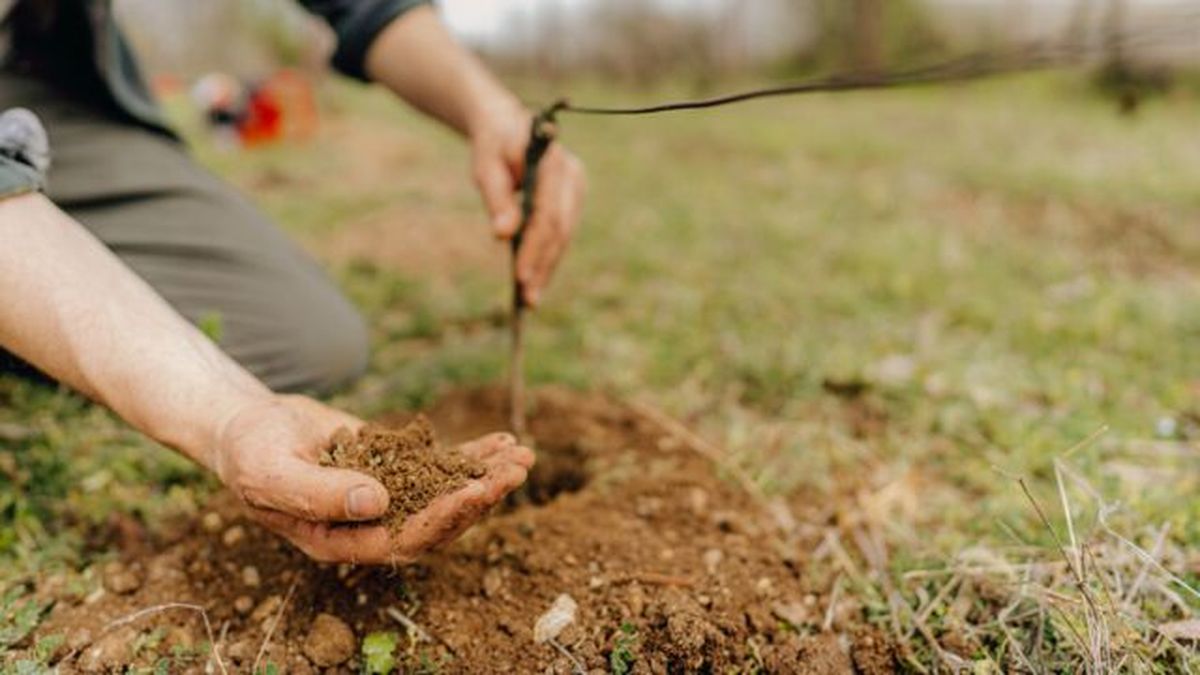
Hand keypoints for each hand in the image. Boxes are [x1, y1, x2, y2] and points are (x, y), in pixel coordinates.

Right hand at [211, 394, 533, 562]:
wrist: (250, 427)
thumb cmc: (250, 454)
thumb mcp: (271, 473)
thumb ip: (318, 494)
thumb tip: (376, 502)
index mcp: (340, 543)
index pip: (401, 541)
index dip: (440, 520)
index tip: (472, 494)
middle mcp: (371, 526)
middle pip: (436, 522)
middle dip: (478, 498)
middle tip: (514, 474)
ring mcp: (389, 498)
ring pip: (447, 494)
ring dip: (486, 477)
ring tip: (522, 457)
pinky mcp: (398, 469)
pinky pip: (441, 467)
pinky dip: (473, 456)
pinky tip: (504, 441)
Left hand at [471, 101, 585, 306]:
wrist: (507, 125)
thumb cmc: (492, 145)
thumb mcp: (486, 168)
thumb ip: (497, 200)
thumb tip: (503, 236)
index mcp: (552, 162)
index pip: (547, 214)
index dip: (535, 248)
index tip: (520, 277)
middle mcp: (572, 175)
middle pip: (560, 230)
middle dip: (543, 265)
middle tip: (527, 299)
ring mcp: (576, 187)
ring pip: (564, 235)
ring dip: (547, 267)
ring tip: (530, 299)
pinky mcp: (572, 198)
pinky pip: (562, 232)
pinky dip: (549, 256)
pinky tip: (536, 280)